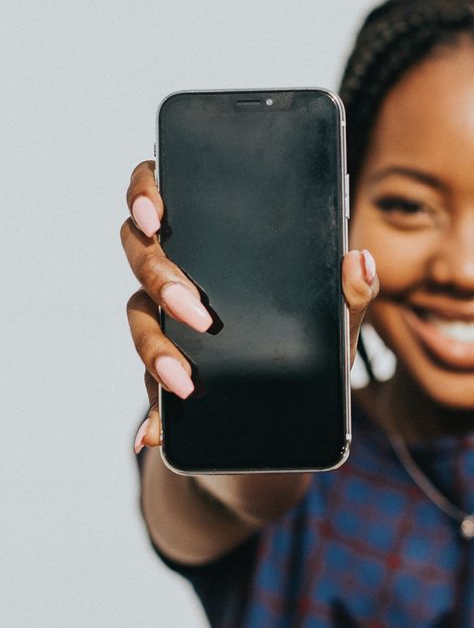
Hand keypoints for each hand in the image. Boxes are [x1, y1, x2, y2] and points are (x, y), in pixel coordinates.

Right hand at [121, 161, 378, 452]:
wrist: (281, 420)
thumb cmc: (301, 353)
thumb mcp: (331, 325)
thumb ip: (347, 294)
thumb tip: (358, 259)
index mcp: (211, 247)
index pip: (162, 199)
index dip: (145, 193)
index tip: (158, 214)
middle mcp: (177, 276)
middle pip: (140, 254)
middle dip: (159, 276)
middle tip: (196, 311)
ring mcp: (164, 323)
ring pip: (138, 318)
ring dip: (155, 348)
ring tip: (184, 381)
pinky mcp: (161, 374)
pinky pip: (145, 387)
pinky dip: (151, 412)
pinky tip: (153, 434)